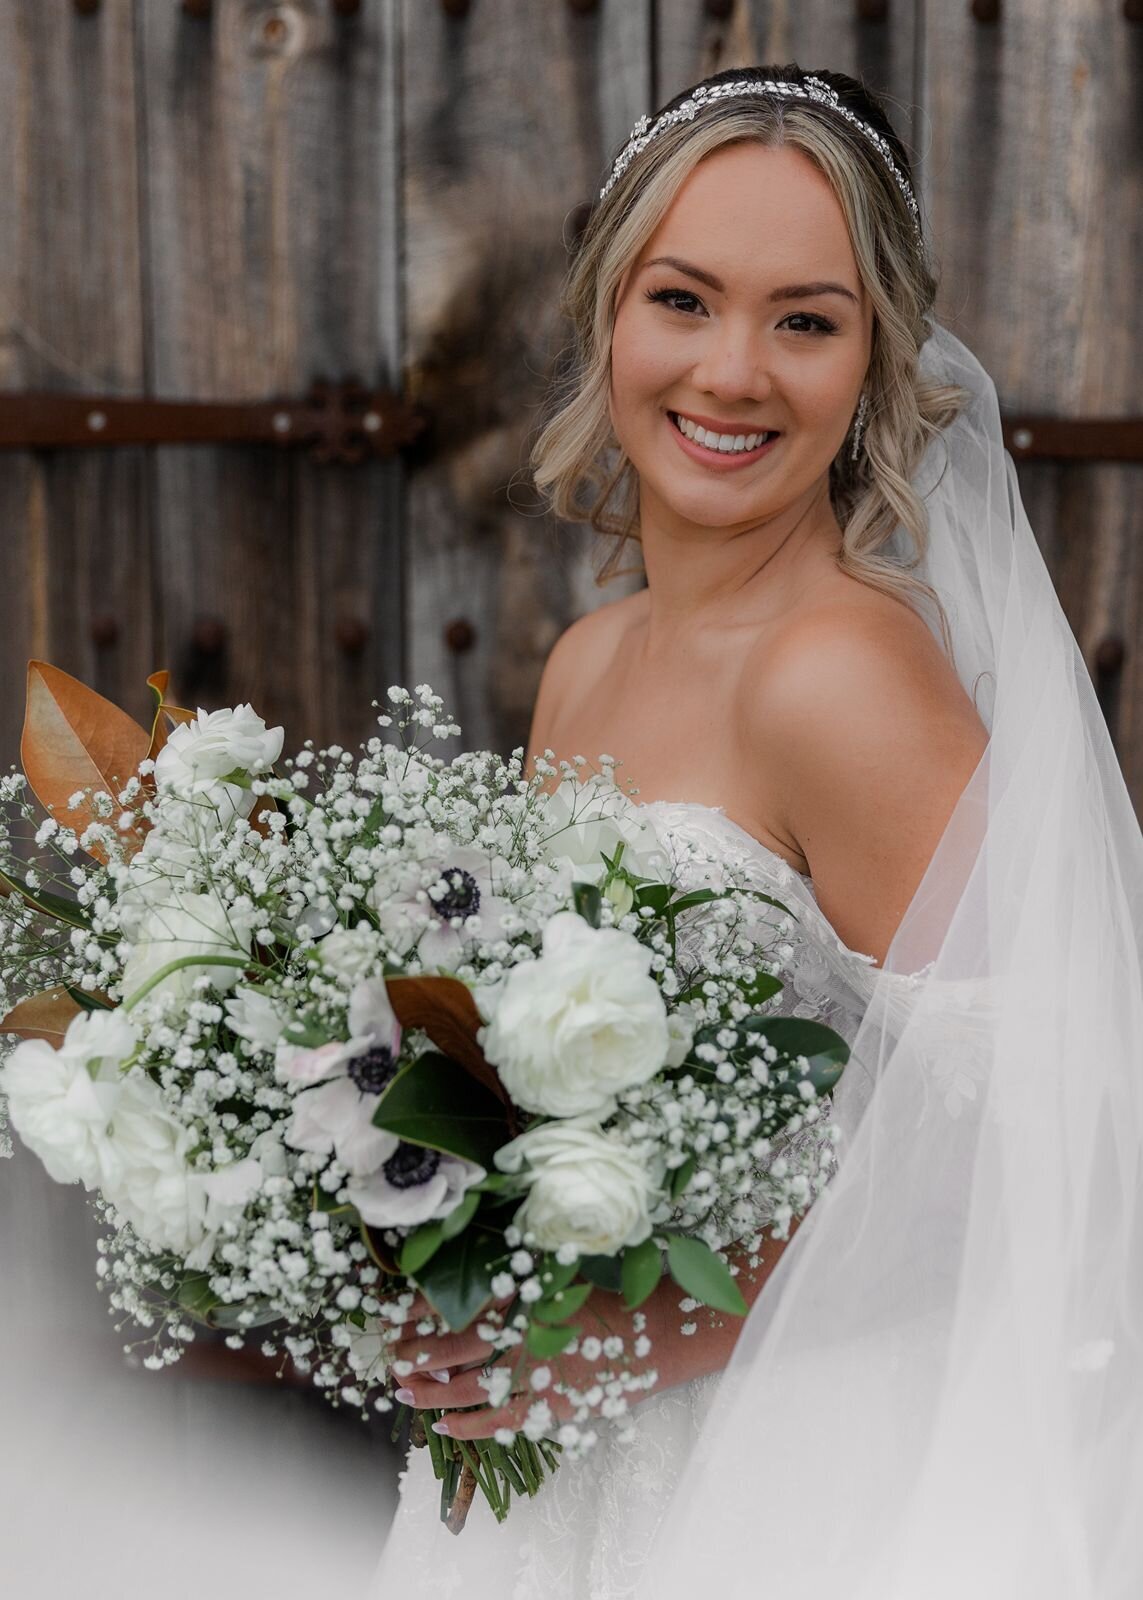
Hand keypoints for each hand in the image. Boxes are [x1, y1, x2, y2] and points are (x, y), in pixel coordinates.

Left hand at [390, 1231, 790, 1441]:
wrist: (662, 1332)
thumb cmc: (615, 1290)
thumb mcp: (566, 1264)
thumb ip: (525, 1265)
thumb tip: (483, 1260)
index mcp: (528, 1301)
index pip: (462, 1312)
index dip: (423, 1317)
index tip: (393, 1318)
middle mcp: (527, 1341)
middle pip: (458, 1351)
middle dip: (418, 1355)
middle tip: (386, 1357)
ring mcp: (539, 1378)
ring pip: (471, 1389)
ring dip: (432, 1390)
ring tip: (400, 1390)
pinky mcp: (554, 1408)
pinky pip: (503, 1423)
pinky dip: (471, 1426)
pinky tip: (444, 1425)